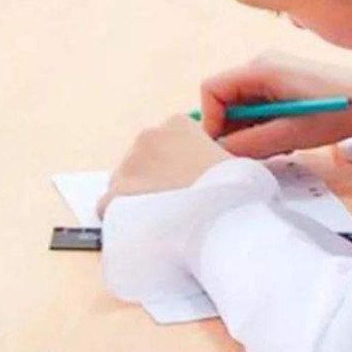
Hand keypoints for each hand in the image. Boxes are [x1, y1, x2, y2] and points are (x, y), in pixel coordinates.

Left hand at [98, 115, 230, 217]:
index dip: (185, 159)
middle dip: (158, 175)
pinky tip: (146, 227)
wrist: (216, 222)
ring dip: (141, 194)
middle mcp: (147, 139)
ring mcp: (127, 168)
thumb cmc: (234, 191)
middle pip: (146, 157)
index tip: (195, 177)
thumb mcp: (241, 162)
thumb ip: (224, 156)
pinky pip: (110, 206)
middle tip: (180, 200)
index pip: (173, 135)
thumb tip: (223, 166)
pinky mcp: (112, 198)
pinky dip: (123, 216)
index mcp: (178, 124)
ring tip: (164, 218)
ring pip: (127, 180)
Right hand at [199, 52, 351, 158]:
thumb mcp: (291, 134)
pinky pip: (260, 105)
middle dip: (236, 129)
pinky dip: (266, 124)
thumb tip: (218, 151)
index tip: (226, 146)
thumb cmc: (336, 113)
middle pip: (226, 99)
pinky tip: (289, 135)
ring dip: (253, 130)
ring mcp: (274, 71)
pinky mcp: (285, 80)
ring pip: (243, 106)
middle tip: (259, 150)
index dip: (210, 120)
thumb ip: (249, 144)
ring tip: (281, 143)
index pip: (211, 90)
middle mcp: (262, 64)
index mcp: (261, 69)